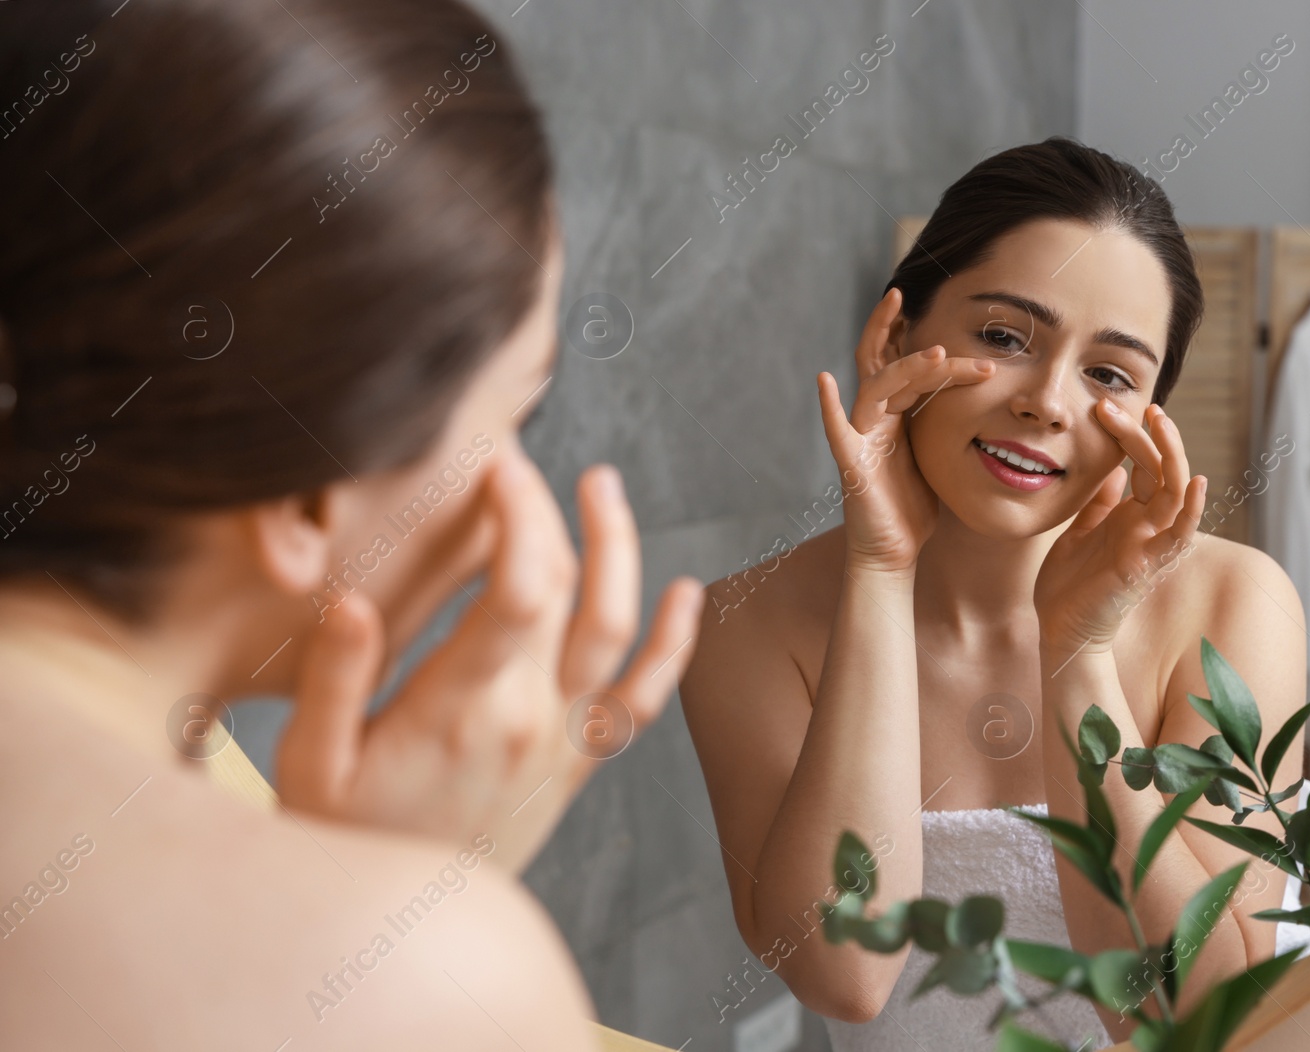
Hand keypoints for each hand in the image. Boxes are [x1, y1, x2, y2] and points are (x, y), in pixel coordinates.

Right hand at [277, 449, 703, 873]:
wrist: (404, 929)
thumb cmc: (348, 839)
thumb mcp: (310, 766)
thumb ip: (332, 681)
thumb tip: (350, 602)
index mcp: (462, 705)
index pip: (520, 585)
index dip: (521, 514)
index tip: (500, 463)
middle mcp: (529, 714)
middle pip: (568, 586)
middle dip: (553, 509)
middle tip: (525, 461)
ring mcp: (565, 737)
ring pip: (619, 628)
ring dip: (621, 550)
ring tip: (605, 488)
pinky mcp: (580, 760)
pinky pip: (646, 697)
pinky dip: (676, 645)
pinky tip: (689, 595)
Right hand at [816, 288, 993, 573]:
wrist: (892, 553)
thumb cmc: (912, 510)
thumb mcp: (937, 459)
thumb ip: (943, 428)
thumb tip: (979, 404)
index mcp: (896, 418)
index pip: (907, 369)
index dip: (917, 340)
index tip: (929, 310)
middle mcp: (874, 421)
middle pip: (887, 366)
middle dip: (892, 330)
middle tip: (904, 295)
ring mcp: (860, 440)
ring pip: (877, 390)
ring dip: (904, 368)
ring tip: (936, 355)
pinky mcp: (852, 466)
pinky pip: (836, 432)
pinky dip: (828, 407)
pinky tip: (825, 381)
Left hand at [1033, 401, 1206, 658]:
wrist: (1060, 628)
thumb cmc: (1070, 585)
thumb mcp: (1079, 531)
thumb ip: (1098, 504)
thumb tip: (1111, 473)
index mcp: (1131, 514)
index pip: (1143, 463)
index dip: (1132, 433)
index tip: (1107, 407)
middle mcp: (1147, 524)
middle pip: (1160, 468)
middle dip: (1148, 434)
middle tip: (1129, 405)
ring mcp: (1150, 542)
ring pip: (1175, 490)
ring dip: (1172, 454)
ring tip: (1162, 422)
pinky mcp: (1146, 564)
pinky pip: (1178, 535)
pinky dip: (1189, 509)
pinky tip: (1195, 482)